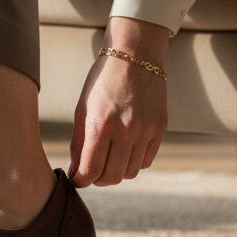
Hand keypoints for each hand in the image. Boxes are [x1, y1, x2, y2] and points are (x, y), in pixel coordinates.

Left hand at [69, 18, 169, 187]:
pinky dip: (134, 162)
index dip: (81, 181)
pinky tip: (125, 151)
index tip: (78, 180)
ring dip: (117, 172)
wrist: (134, 56)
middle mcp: (126, 130)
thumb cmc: (102, 82)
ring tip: (109, 160)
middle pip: (112, 176)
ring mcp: (146, 130)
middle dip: (98, 180)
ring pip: (131, 172)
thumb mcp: (82, 109)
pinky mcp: (160, 128)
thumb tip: (77, 172)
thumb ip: (79, 143)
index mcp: (101, 124)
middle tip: (92, 173)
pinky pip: (146, 161)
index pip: (91, 170)